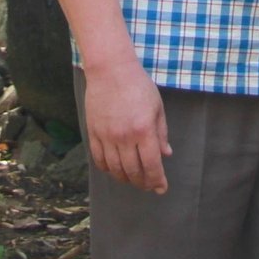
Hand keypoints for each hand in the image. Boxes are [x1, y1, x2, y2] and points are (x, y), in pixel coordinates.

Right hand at [84, 59, 171, 193]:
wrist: (110, 69)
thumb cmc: (138, 85)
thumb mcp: (157, 107)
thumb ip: (161, 133)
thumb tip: (166, 154)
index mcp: (144, 130)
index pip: (151, 165)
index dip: (157, 181)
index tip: (161, 188)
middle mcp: (124, 137)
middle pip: (133, 171)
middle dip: (142, 183)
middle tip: (148, 185)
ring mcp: (106, 136)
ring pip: (115, 169)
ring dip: (125, 178)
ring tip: (132, 179)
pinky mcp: (93, 132)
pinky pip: (99, 159)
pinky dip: (107, 169)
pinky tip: (114, 169)